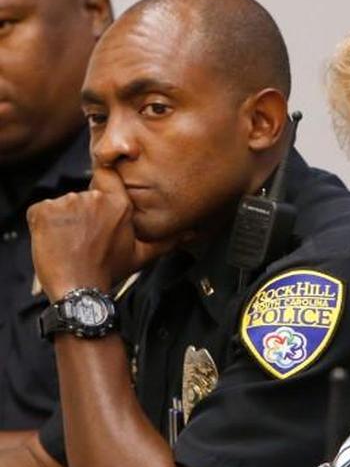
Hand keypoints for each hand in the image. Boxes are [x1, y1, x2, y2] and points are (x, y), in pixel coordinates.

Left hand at [28, 168, 169, 301]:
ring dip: (61, 222)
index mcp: (118, 204)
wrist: (78, 290)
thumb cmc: (109, 272)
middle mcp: (94, 198)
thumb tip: (193, 233)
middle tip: (82, 240)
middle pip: (82, 197)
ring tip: (68, 244)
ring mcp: (66, 203)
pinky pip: (40, 211)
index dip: (101, 185)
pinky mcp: (42, 211)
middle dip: (80, 214)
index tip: (98, 199)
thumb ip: (167, 240)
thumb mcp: (142, 255)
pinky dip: (42, 226)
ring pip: (61, 206)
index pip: (106, 176)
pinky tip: (52, 242)